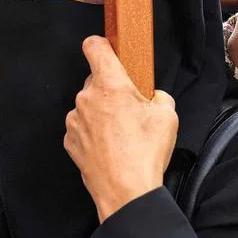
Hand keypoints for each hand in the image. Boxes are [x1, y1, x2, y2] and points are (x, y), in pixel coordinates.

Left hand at [63, 36, 178, 221]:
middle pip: (95, 81)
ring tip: (123, 136)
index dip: (101, 45)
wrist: (126, 191)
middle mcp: (86, 98)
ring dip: (103, 114)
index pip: (94, 47)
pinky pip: (83, 128)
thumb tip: (153, 97)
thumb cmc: (145, 154)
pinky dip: (94, 134)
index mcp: (110, 84)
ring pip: (89, 106)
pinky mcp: (70, 141)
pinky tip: (112, 148)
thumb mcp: (167, 117)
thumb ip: (159, 97)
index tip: (108, 50)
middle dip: (112, 91)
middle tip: (131, 111)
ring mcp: (75, 120)